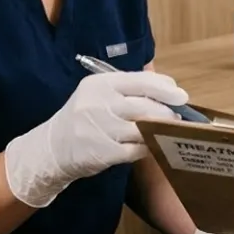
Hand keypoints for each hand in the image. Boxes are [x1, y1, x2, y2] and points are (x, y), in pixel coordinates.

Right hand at [5, 71, 187, 206]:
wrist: (52, 147)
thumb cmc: (85, 116)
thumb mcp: (100, 93)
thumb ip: (130, 87)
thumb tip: (169, 87)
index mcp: (101, 84)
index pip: (141, 82)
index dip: (165, 89)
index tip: (182, 96)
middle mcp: (98, 103)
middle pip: (145, 107)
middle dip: (167, 113)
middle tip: (178, 118)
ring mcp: (99, 129)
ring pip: (143, 129)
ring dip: (160, 131)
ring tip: (168, 131)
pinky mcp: (102, 152)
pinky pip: (135, 150)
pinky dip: (146, 148)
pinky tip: (149, 146)